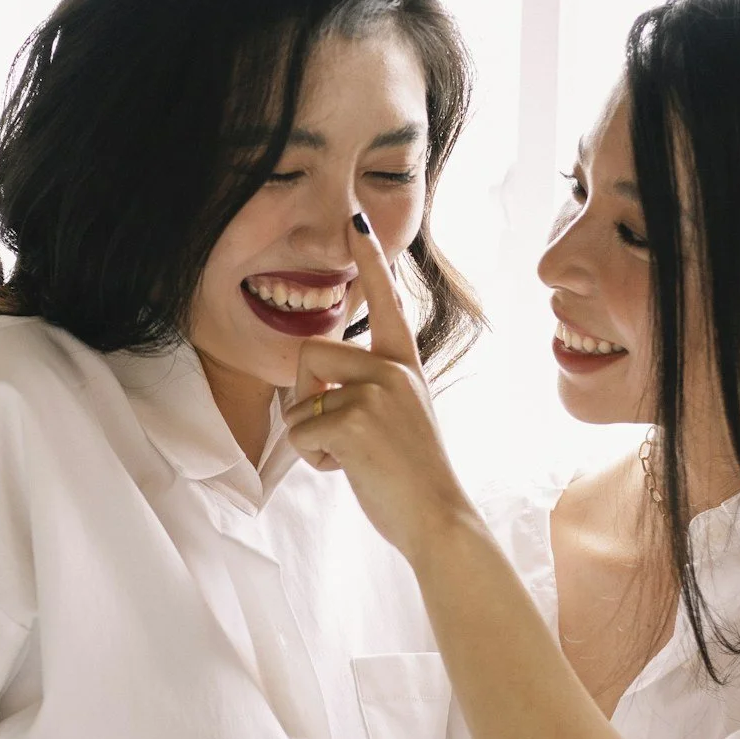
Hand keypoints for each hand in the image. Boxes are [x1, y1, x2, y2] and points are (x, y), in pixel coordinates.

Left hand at [284, 213, 466, 559]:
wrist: (439, 519)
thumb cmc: (414, 480)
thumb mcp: (400, 420)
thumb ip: (369, 393)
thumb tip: (317, 389)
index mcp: (405, 366)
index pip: (386, 302)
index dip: (369, 260)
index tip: (356, 218)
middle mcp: (393, 369)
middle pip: (310, 353)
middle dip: (303, 398)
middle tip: (334, 435)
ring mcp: (376, 391)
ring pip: (300, 400)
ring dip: (310, 437)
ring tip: (352, 458)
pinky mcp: (355, 420)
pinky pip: (300, 432)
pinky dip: (314, 461)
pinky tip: (350, 472)